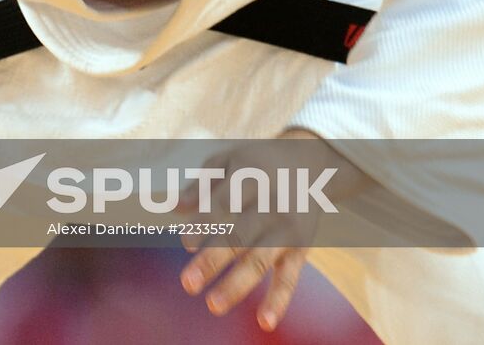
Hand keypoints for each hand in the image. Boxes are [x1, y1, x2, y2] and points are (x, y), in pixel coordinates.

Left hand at [178, 130, 359, 331]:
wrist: (310, 162)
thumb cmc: (255, 163)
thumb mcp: (228, 161)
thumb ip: (202, 184)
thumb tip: (174, 207)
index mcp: (251, 177)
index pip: (225, 203)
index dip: (206, 223)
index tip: (186, 243)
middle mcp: (272, 204)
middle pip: (240, 236)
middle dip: (213, 260)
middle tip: (187, 284)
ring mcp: (288, 229)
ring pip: (261, 260)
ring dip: (237, 285)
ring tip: (213, 305)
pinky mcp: (301, 248)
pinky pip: (290, 278)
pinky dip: (279, 300)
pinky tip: (264, 322)